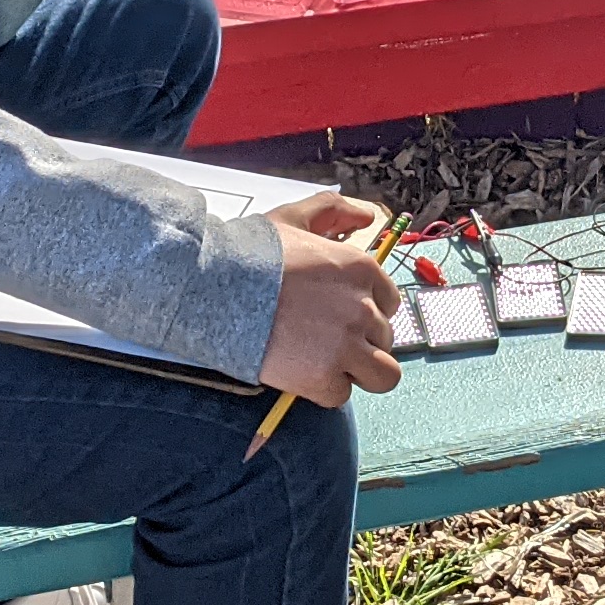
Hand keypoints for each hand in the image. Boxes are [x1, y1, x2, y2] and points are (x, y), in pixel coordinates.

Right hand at [256, 191, 401, 410]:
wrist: (215, 290)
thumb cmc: (252, 254)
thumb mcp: (295, 217)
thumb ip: (335, 210)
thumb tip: (367, 216)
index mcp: (362, 270)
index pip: (389, 302)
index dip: (367, 310)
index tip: (341, 313)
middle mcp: (363, 309)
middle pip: (384, 338)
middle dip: (359, 339)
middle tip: (323, 335)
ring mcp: (346, 346)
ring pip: (383, 374)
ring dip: (359, 370)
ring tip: (329, 363)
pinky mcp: (324, 378)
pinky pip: (341, 395)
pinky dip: (324, 389)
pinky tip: (302, 372)